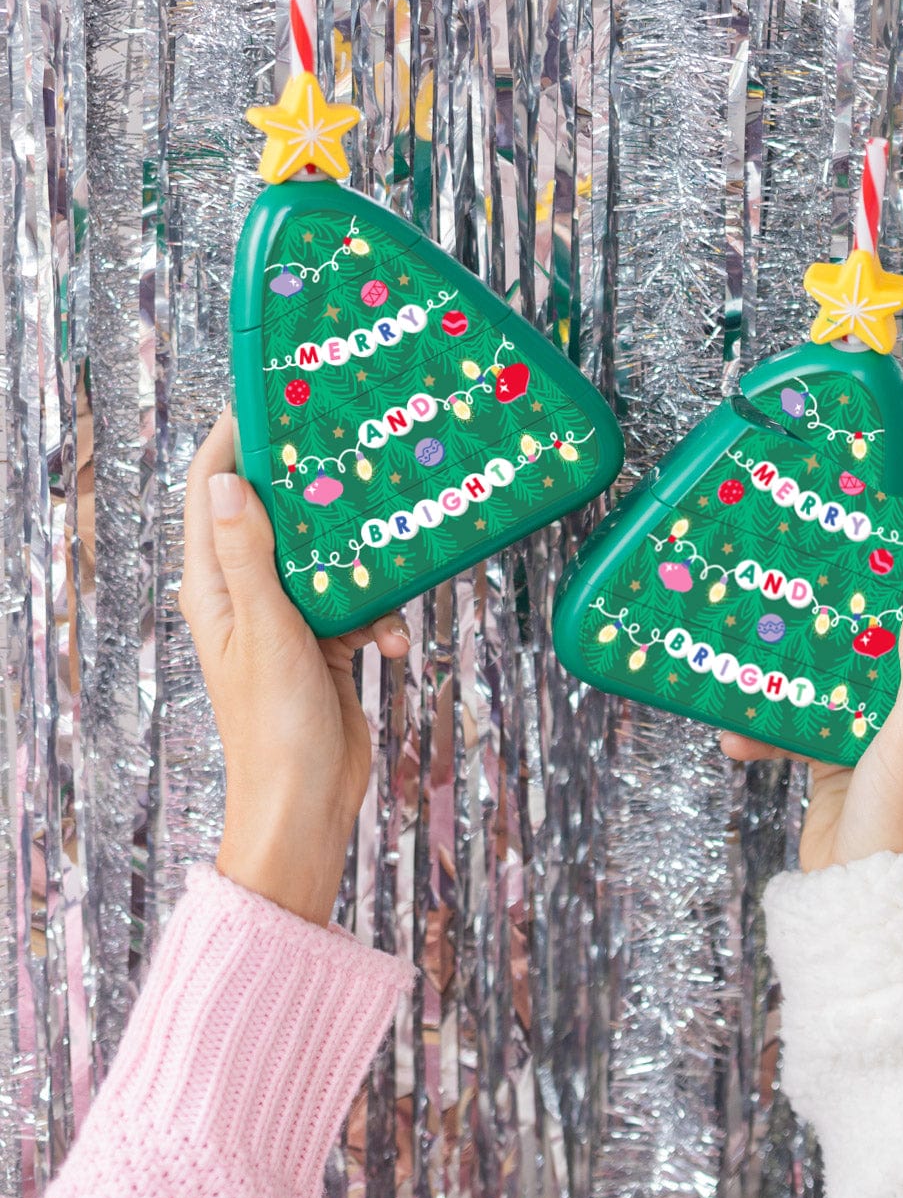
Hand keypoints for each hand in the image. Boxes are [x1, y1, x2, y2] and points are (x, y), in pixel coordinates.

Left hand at [180, 408, 410, 924]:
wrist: (308, 801)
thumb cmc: (274, 726)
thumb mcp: (267, 631)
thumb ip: (250, 557)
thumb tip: (233, 482)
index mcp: (214, 585)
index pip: (213, 491)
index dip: (234, 439)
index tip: (271, 395)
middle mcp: (247, 592)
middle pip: (277, 514)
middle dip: (314, 487)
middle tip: (353, 448)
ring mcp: (288, 616)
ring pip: (327, 555)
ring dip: (361, 558)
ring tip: (390, 549)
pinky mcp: (326, 641)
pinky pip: (358, 601)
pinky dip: (381, 614)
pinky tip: (393, 642)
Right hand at [721, 572, 902, 872]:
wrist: (860, 892)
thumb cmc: (902, 814)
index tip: (862, 553)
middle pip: (878, 643)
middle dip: (839, 620)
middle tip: (798, 588)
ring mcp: (876, 730)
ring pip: (834, 679)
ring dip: (793, 674)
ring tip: (754, 655)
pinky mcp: (837, 753)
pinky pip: (801, 723)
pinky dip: (771, 726)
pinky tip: (737, 730)